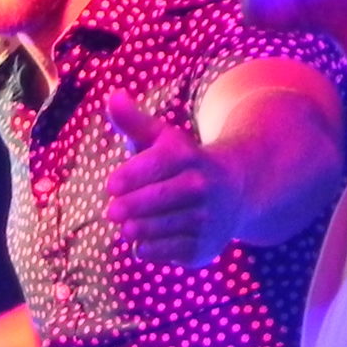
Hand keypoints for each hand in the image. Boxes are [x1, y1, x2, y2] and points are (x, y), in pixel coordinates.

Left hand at [105, 91, 239, 266]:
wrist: (237, 189)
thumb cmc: (182, 163)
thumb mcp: (161, 140)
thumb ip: (133, 122)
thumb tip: (113, 95)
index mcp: (188, 156)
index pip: (157, 163)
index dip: (131, 175)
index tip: (110, 186)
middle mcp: (201, 185)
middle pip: (158, 198)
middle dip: (131, 206)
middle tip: (111, 212)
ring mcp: (206, 217)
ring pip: (162, 226)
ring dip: (137, 229)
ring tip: (126, 227)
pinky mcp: (204, 246)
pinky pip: (169, 251)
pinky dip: (150, 249)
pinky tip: (142, 242)